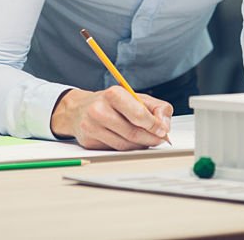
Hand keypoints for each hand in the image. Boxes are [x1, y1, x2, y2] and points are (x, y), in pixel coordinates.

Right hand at [50, 86, 172, 149]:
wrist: (79, 109)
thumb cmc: (111, 102)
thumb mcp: (135, 97)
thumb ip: (156, 108)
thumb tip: (164, 126)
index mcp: (113, 94)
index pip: (138, 114)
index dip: (154, 125)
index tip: (163, 131)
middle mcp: (99, 110)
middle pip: (132, 132)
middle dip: (151, 138)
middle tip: (160, 139)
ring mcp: (91, 127)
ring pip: (125, 145)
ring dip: (140, 145)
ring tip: (147, 140)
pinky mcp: (89, 142)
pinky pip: (115, 150)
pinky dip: (128, 148)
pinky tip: (131, 142)